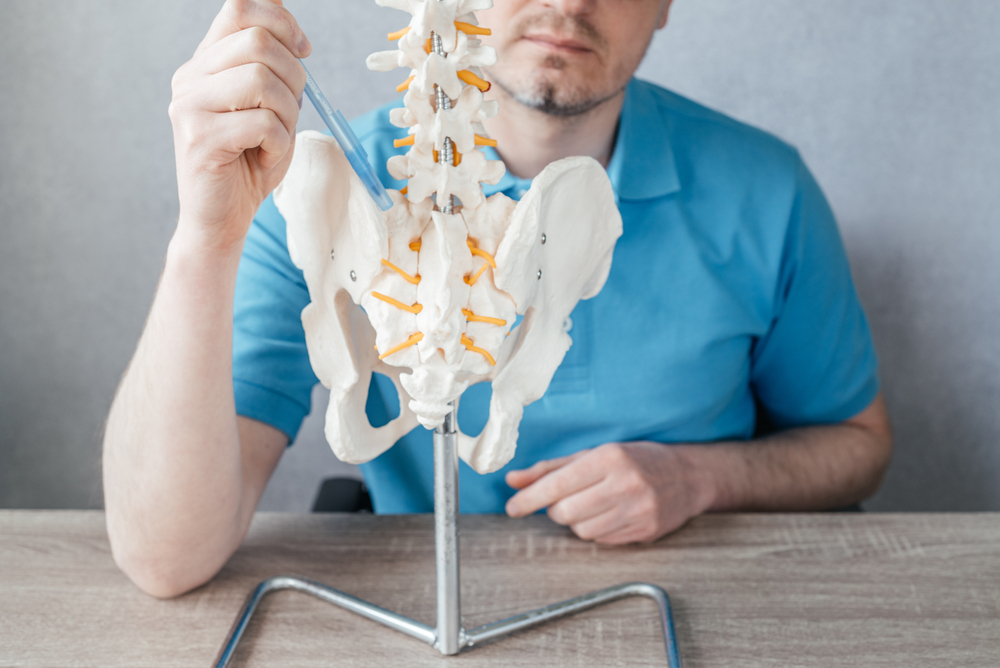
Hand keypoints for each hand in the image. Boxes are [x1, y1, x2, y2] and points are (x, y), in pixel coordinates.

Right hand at [168, 0, 309, 250]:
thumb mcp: (269, 107)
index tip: (304, 50)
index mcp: (206, 63)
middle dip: (294, 75)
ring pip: (261, 78)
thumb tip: (292, 27)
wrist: (222, 218)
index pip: (240, 8)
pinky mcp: (200, 137)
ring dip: (287, 112)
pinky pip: (262, 122)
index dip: (282, 19)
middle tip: (292, 110)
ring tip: (276, 137)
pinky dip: (278, 142)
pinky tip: (264, 157)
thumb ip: (274, 68)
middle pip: (258, 41)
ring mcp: (190, 106)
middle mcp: (190, 77)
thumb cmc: (249, 163)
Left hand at [505, 442, 714, 544]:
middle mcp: (624, 484)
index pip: (557, 485)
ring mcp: (637, 510)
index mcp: (609, 458)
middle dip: (556, 509)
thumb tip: (513, 480)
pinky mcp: (645, 531)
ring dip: (577, 521)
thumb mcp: (593, 454)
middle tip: (564, 500)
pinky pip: (601, 540)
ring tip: (594, 503)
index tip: (512, 508)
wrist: (687, 476)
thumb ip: (550, 468)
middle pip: (565, 512)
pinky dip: (596, 530)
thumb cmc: (635, 460)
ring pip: (581, 530)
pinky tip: (610, 514)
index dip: (529, 499)